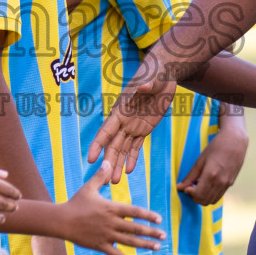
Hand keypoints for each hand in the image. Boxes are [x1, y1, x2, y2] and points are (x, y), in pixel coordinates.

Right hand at [59, 163, 164, 254]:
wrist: (61, 220)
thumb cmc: (75, 203)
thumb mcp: (89, 187)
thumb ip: (100, 176)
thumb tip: (107, 162)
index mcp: (111, 208)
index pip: (134, 212)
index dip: (148, 215)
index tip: (159, 219)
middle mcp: (111, 222)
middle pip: (135, 228)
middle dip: (151, 232)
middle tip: (164, 236)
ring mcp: (106, 235)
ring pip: (129, 242)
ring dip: (144, 245)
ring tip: (156, 248)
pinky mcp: (100, 246)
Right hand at [89, 53, 175, 181]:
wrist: (164, 74)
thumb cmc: (155, 72)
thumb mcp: (152, 78)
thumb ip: (146, 85)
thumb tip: (142, 87)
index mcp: (121, 110)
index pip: (106, 131)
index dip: (98, 145)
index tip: (91, 160)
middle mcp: (123, 121)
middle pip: (113, 145)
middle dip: (109, 162)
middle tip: (107, 180)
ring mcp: (133, 126)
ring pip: (123, 149)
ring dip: (118, 164)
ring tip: (115, 182)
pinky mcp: (144, 129)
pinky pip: (136, 146)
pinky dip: (132, 158)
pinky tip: (128, 171)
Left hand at [177, 124, 247, 205]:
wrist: (235, 141)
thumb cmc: (216, 147)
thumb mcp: (200, 160)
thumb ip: (190, 176)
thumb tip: (179, 187)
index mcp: (211, 175)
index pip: (198, 195)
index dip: (189, 193)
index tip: (186, 187)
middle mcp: (220, 182)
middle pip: (204, 201)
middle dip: (195, 197)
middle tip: (190, 187)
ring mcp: (227, 184)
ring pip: (212, 201)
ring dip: (203, 197)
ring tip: (198, 186)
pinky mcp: (231, 183)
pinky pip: (219, 196)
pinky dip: (210, 195)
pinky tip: (207, 184)